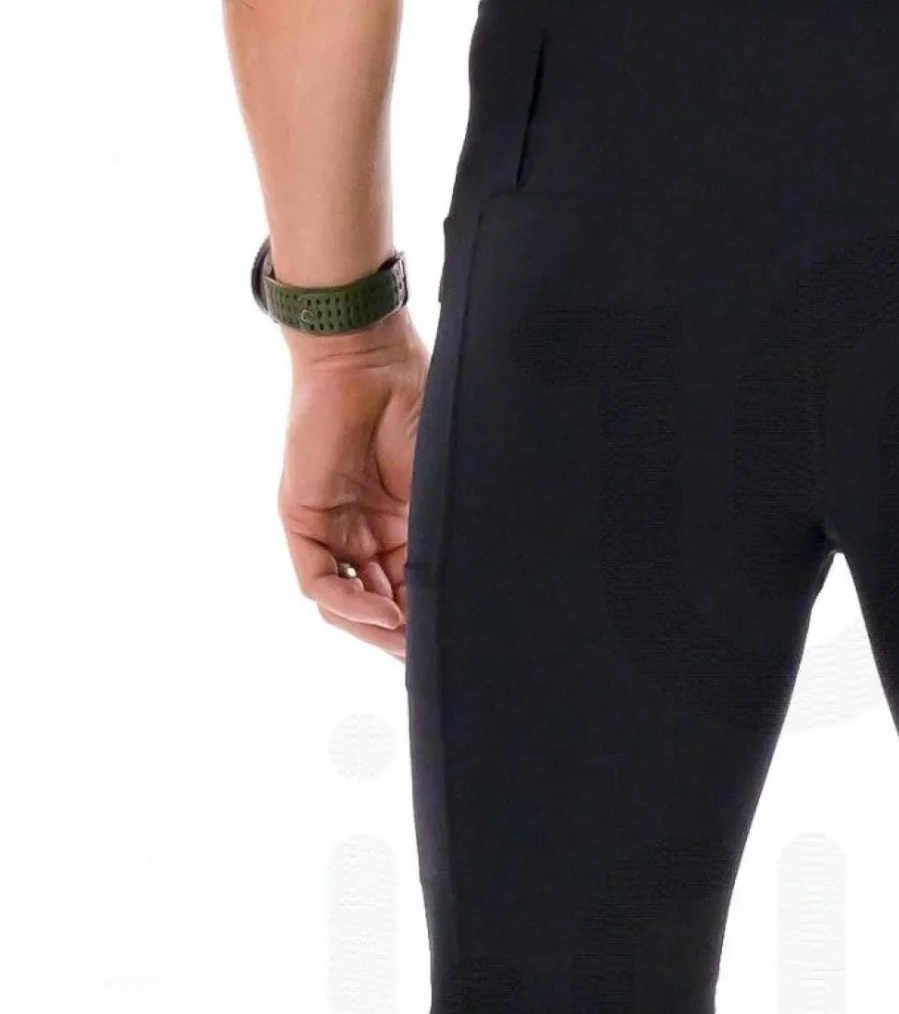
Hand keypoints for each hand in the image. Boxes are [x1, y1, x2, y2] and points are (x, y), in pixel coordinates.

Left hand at [278, 316, 429, 657]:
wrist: (371, 359)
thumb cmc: (418, 408)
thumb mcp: (444, 488)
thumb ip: (449, 540)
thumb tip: (480, 595)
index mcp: (405, 532)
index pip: (413, 595)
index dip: (431, 624)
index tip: (459, 644)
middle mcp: (368, 538)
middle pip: (380, 608)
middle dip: (403, 636)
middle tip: (431, 654)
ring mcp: (335, 531)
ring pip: (347, 605)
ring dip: (375, 628)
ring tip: (406, 637)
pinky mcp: (304, 522)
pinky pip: (321, 582)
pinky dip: (350, 604)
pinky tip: (381, 612)